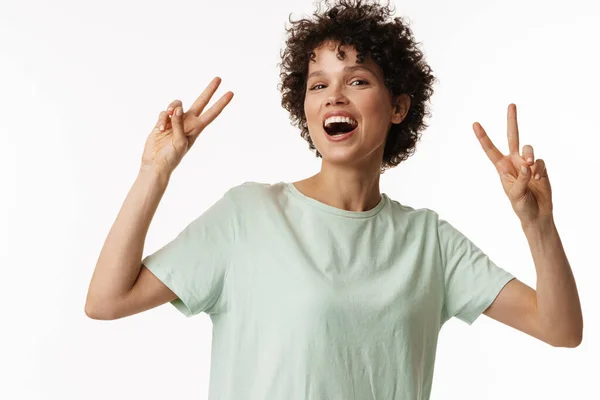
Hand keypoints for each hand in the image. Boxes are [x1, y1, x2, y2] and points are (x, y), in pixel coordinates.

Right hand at [141, 76, 233, 175]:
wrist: (156, 163)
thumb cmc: (171, 157)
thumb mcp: (180, 142)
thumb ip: (179, 124)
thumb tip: (178, 108)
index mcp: (197, 128)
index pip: (211, 113)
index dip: (221, 103)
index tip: (230, 93)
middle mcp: (188, 122)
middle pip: (200, 102)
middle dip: (209, 90)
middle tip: (219, 78)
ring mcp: (176, 120)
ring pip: (177, 104)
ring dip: (172, 108)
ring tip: (168, 118)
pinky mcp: (163, 121)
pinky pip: (164, 112)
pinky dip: (162, 119)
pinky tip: (160, 129)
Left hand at [473, 103, 552, 225]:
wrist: (537, 214)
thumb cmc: (521, 205)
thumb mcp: (516, 195)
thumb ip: (521, 179)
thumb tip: (527, 165)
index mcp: (502, 167)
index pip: (490, 149)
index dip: (483, 137)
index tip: (474, 124)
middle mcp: (514, 162)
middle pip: (512, 137)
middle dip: (512, 121)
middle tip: (511, 104)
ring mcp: (528, 163)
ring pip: (528, 148)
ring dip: (529, 155)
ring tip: (530, 167)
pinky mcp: (541, 167)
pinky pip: (541, 162)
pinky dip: (540, 169)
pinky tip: (539, 179)